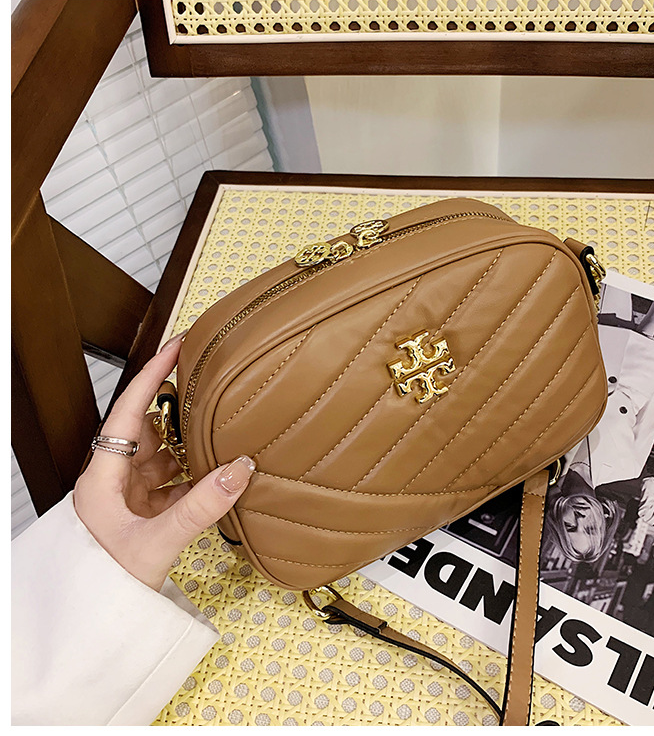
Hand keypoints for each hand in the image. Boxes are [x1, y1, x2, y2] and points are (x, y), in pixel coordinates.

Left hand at [73, 334, 254, 590]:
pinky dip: (195, 477)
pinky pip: (172, 483)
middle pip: (148, 430)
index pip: (128, 412)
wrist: (92, 627)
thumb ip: (200, 508)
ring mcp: (128, 498)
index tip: (175, 348)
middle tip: (209, 389)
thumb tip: (240, 470)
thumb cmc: (105, 586)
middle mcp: (113, 481)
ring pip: (163, 457)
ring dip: (190, 448)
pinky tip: (217, 475)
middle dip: (178, 412)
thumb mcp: (156, 544)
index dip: (151, 376)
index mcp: (102, 478)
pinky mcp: (142, 514)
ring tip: (221, 431)